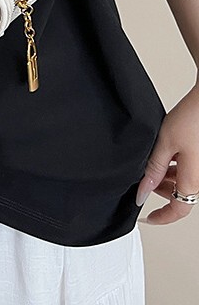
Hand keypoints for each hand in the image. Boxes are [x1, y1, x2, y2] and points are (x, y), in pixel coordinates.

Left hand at [135, 84, 198, 223]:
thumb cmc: (192, 118)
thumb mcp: (164, 144)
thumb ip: (153, 170)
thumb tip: (142, 192)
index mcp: (194, 180)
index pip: (178, 210)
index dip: (161, 217)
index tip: (148, 217)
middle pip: (179, 195)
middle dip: (160, 189)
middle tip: (144, 176)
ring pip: (183, 182)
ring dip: (166, 176)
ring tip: (154, 158)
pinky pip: (188, 170)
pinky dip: (174, 166)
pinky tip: (165, 151)